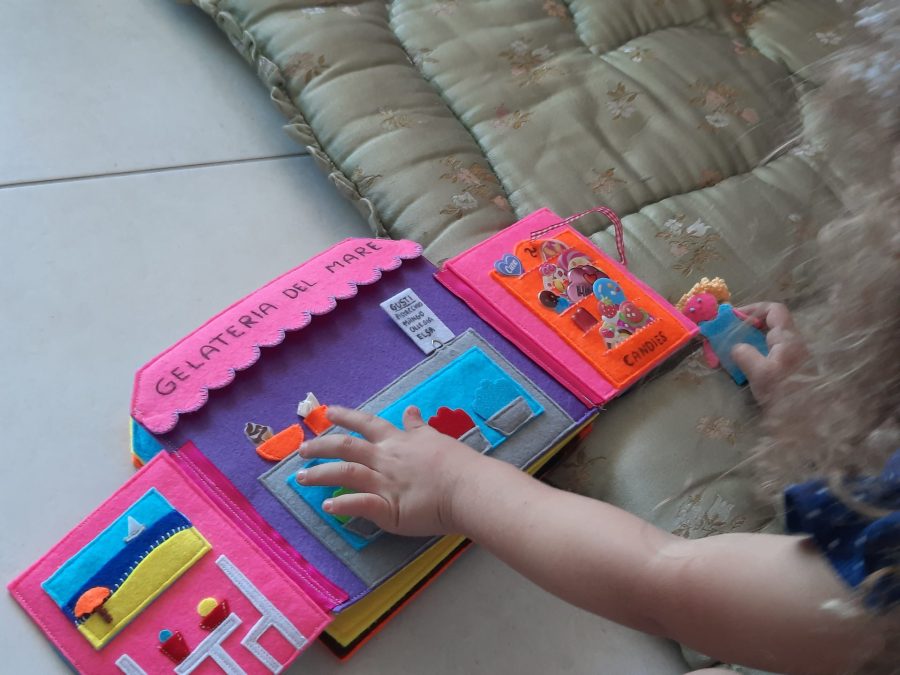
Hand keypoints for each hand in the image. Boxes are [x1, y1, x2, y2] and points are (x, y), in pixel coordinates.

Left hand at [295, 405, 486, 535]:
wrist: (467, 487)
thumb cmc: (456, 463)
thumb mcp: (435, 436)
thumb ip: (417, 426)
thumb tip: (410, 409)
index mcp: (397, 442)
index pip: (366, 423)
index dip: (345, 416)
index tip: (326, 412)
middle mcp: (385, 459)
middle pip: (345, 447)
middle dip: (320, 447)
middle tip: (302, 449)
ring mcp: (384, 483)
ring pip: (345, 473)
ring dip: (320, 474)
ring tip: (302, 479)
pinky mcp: (388, 508)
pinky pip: (359, 504)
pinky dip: (342, 504)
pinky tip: (327, 506)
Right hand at [731, 302, 807, 403]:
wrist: (806, 423)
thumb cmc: (785, 395)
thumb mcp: (760, 374)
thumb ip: (745, 355)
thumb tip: (736, 347)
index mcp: (789, 340)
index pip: (774, 310)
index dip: (753, 308)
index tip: (732, 318)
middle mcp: (794, 345)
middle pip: (770, 325)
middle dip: (747, 328)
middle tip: (727, 336)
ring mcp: (794, 359)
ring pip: (769, 341)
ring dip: (749, 343)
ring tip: (730, 353)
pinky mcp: (791, 372)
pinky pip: (770, 355)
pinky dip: (755, 356)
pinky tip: (742, 369)